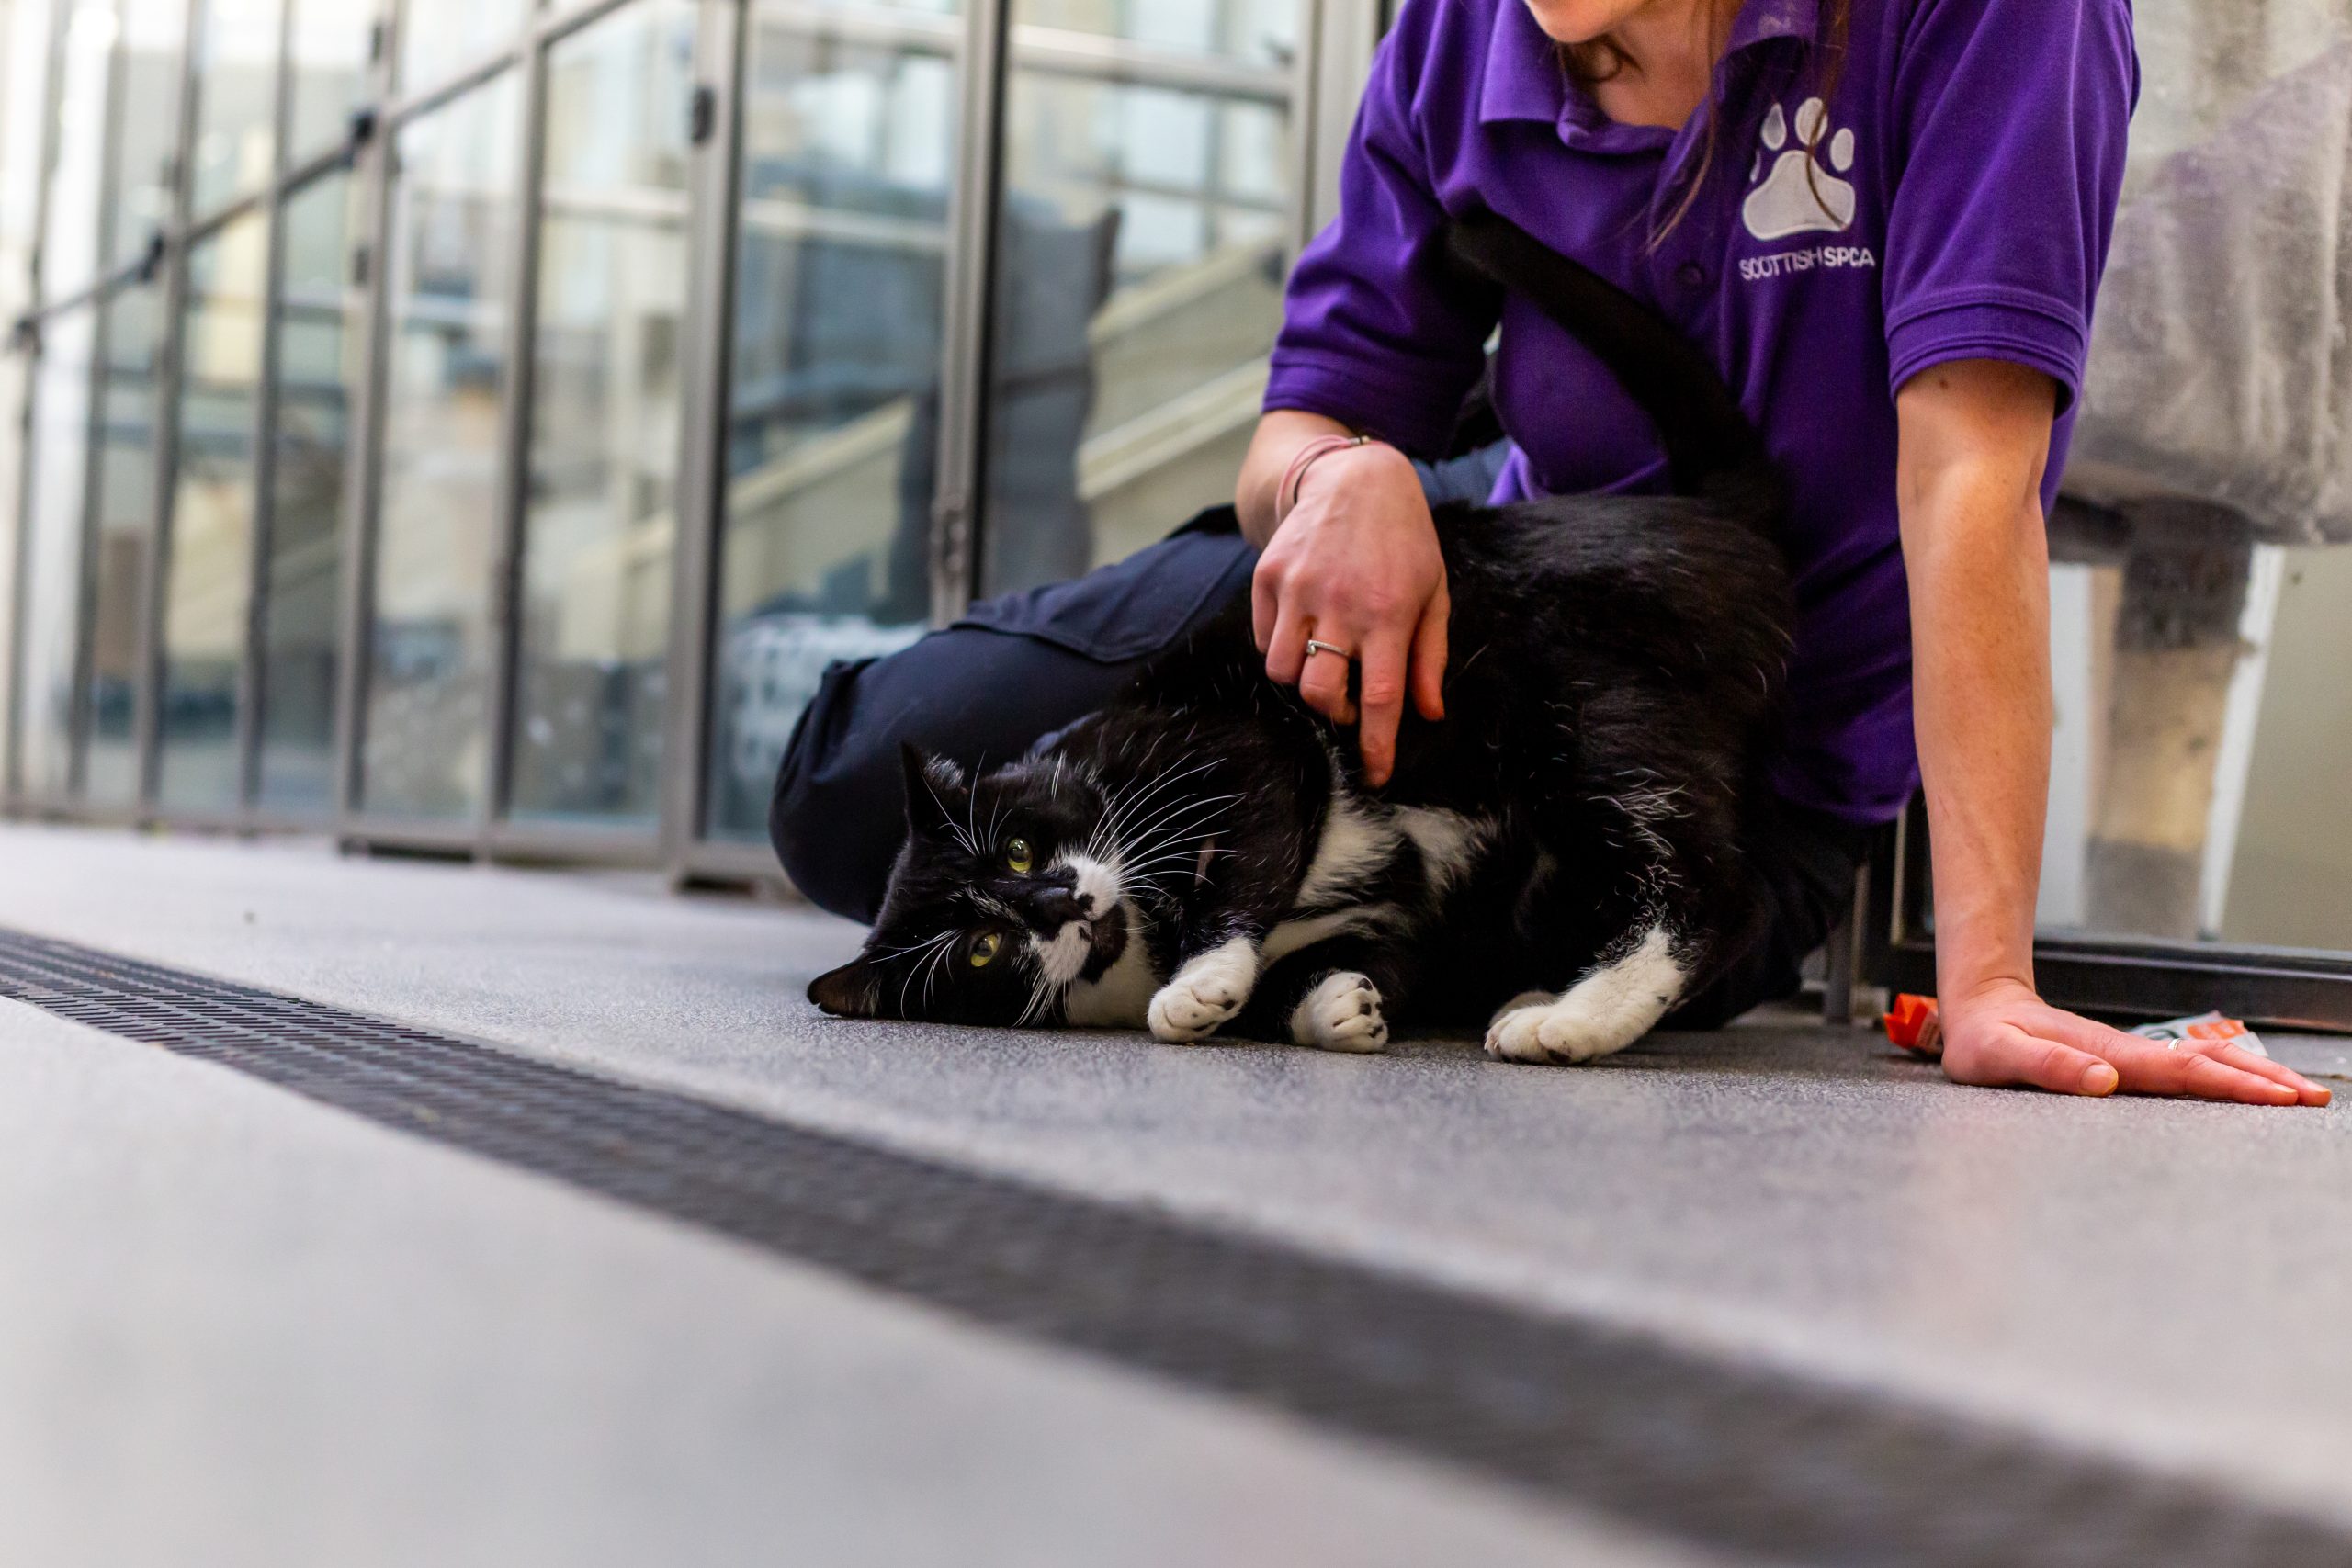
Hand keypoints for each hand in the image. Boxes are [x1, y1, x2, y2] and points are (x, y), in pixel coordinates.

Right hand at [1251, 442, 1447, 786]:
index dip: (1377, 746)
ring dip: (1303, 680)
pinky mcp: (1268, 576)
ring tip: (1324, 658)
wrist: (1355, 478)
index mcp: (1388, 613)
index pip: (1379, 698)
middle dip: (1333, 711)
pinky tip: (1303, 626)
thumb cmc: (1404, 541)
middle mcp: (1339, 603)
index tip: (1377, 776)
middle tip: (1348, 696)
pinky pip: (1263, 640)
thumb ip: (1429, 657)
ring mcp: (1297, 588)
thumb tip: (1429, 713)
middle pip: (1319, 694)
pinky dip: (1281, 648)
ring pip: (1282, 672)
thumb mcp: (1433, 593)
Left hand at [1936, 979, 2331, 1105]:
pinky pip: (2184, 1071)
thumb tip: (2103, 1080)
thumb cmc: (1984, 1040)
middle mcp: (2126, 1057)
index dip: (2231, 1085)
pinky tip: (2248, 1086)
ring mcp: (2129, 1058)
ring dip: (2252, 1077)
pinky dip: (2224, 1077)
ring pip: (2202, 1065)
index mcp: (2106, 1057)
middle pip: (2206, 1066)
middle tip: (2315, 1098)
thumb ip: (2047, 1068)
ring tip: (2300, 1093)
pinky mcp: (2124, 1063)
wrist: (1980, 1007)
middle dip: (2262, 1082)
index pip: (2181, 1073)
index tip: (2278, 1097)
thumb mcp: (2000, 1056)